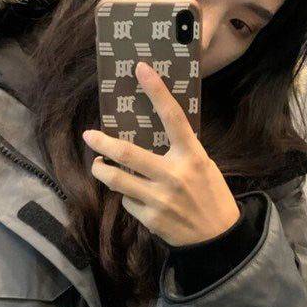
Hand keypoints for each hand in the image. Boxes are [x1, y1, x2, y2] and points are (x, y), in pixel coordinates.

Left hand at [83, 60, 240, 245]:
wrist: (218, 238)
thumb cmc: (210, 195)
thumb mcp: (203, 166)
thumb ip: (180, 151)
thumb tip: (151, 132)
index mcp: (192, 156)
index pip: (173, 117)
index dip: (157, 91)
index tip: (141, 68)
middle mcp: (174, 176)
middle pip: (127, 153)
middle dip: (102, 143)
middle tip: (89, 136)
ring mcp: (160, 199)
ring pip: (117, 180)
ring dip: (101, 170)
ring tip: (98, 164)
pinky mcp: (151, 218)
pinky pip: (128, 201)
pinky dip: (126, 195)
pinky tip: (132, 194)